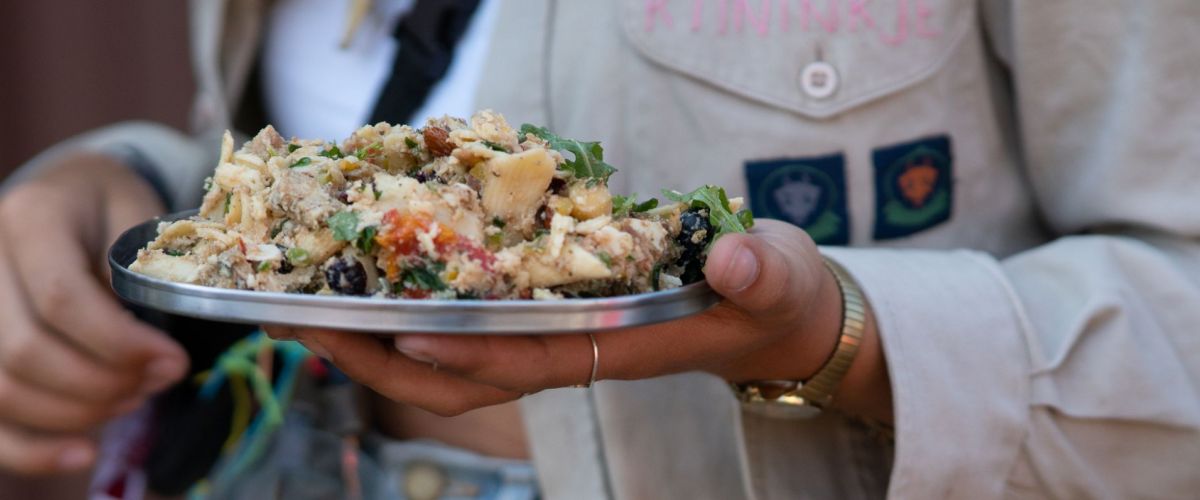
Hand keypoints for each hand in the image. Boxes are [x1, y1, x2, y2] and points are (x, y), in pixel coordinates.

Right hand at [0, 152, 187, 473]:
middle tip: (158, 381)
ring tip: (133, 398)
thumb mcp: (140, 216)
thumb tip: (157, 348)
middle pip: (26, 350)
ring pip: (2, 388)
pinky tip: (83, 452)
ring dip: (77, 412)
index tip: (172, 361)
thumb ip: (145, 271)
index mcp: (31, 217)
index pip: (62, 298)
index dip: (120, 343)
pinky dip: (32, 448)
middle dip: (102, 382)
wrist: (72, 194)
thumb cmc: (113, 209)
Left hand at [271, 220, 890, 419]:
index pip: (534, 360)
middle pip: (464, 375)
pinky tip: (362, 287)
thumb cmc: (768, 296)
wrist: (763, 314)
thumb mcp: (777, 280)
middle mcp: (570, 349)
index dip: (470, 353)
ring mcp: (549, 338)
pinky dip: (406, 312)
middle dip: (384, 356)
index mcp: (618, 345)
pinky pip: (460, 327)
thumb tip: (739, 261)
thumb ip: (761, 274)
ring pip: (448, 359)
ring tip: (302, 308)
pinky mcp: (540, 317)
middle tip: (302, 322)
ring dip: (374, 340)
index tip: (403, 334)